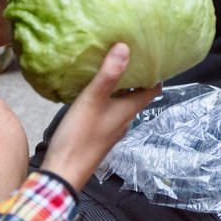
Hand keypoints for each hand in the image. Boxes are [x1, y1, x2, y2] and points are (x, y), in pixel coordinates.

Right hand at [40, 44, 161, 190]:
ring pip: (122, 105)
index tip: (154, 56)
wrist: (63, 173)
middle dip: (137, 78)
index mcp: (129, 110)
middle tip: (131, 58)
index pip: (153, 89)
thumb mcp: (93, 100)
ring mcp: (112, 130)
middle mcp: (125, 120)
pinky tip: (94, 95)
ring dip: (121, 89)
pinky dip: (108, 101)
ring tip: (113, 71)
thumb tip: (125, 47)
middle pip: (138, 95)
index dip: (157, 73)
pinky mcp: (98, 136)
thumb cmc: (80, 137)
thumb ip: (109, 75)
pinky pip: (108, 113)